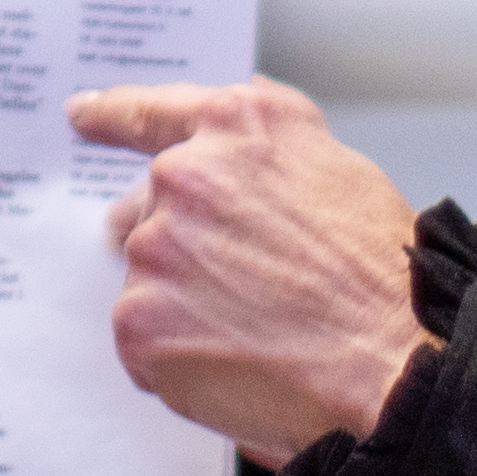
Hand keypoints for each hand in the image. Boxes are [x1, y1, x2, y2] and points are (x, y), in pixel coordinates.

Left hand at [81, 79, 430, 465]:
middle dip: (184, 249)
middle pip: (149, 213)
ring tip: (260, 332)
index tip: (82, 115)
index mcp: (236, 128)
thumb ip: (270, 143)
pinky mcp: (140, 320)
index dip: (111, 114)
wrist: (394, 360)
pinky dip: (181, 358)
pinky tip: (239, 364)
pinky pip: (145, 341)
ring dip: (187, 306)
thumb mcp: (338, 167)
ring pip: (150, 281)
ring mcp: (155, 249)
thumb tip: (227, 137)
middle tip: (245, 290)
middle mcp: (184, 177)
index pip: (151, 112)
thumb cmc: (382, 275)